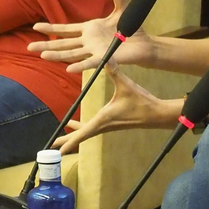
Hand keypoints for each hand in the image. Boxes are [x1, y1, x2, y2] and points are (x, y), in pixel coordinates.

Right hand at [29, 0, 151, 71]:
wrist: (144, 42)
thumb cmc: (131, 27)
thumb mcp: (122, 8)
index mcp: (89, 29)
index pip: (66, 30)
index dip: (51, 29)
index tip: (36, 27)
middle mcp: (88, 41)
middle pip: (64, 44)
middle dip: (46, 46)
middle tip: (29, 48)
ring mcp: (94, 50)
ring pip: (72, 54)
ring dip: (57, 55)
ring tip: (43, 56)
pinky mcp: (104, 57)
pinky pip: (90, 62)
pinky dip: (80, 65)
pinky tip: (69, 68)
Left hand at [54, 64, 176, 152]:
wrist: (156, 114)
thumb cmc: (141, 102)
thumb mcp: (125, 85)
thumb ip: (114, 71)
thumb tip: (106, 57)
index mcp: (102, 119)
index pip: (82, 133)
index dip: (68, 142)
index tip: (56, 151)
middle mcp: (103, 125)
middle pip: (81, 137)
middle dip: (67, 142)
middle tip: (52, 148)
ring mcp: (107, 125)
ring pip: (87, 133)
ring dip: (74, 136)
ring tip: (62, 138)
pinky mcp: (112, 123)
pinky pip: (93, 129)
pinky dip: (83, 129)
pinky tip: (80, 124)